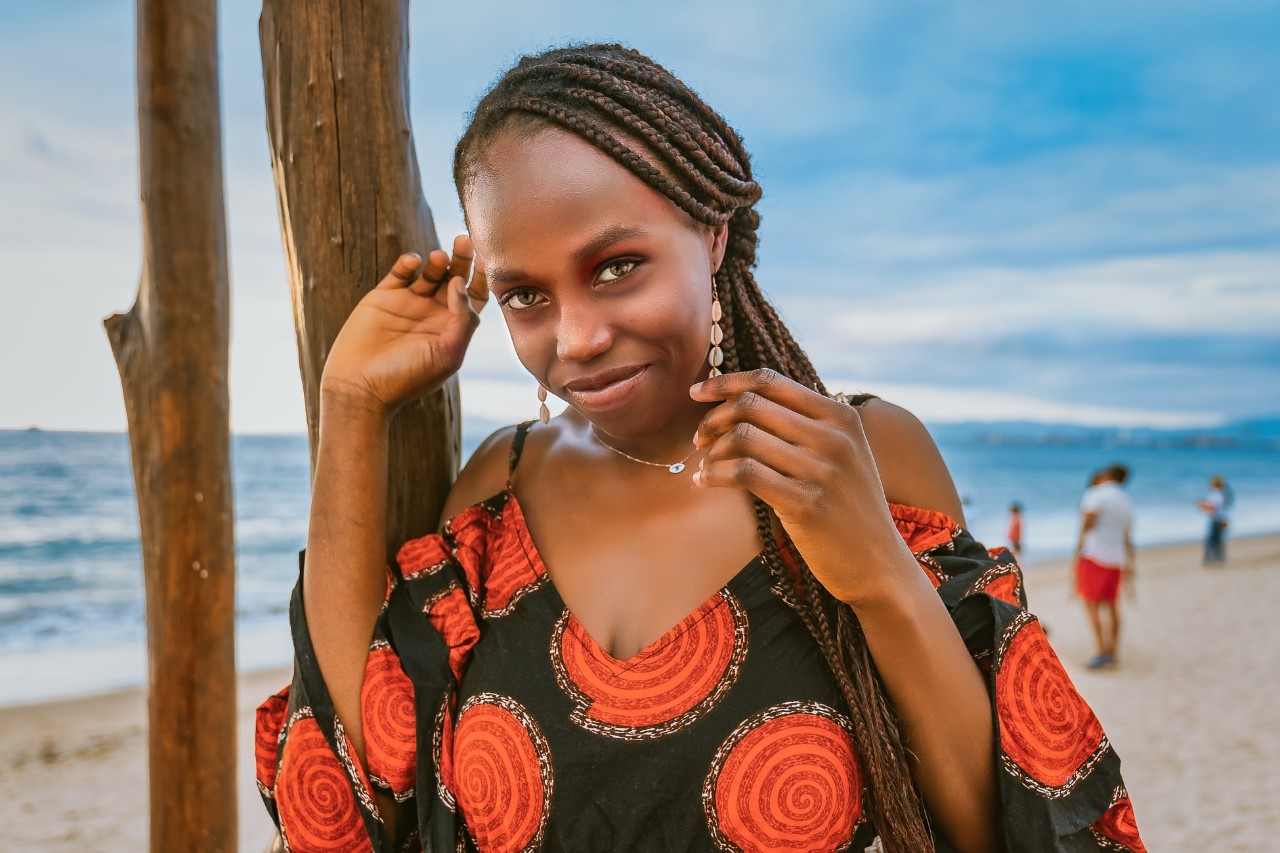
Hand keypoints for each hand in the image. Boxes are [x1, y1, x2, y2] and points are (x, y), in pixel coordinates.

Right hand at [320, 235, 487, 415]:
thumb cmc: (408, 378)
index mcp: (453, 329)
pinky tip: (414, 262)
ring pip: (430, 273)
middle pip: (455, 279)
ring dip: (438, 261)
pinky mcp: (383, 297)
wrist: (360, 387)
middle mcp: (434, 314)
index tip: (486, 261)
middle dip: (462, 260)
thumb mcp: (447, 354)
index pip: (474, 297)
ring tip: (439, 257)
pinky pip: (401, 273)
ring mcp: (409, 304)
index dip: (482, 278)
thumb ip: (462, 319)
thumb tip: (460, 282)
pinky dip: (408, 263)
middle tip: (465, 241)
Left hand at [690, 369, 917, 606]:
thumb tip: (740, 402)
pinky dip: (714, 474)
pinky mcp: (806, 503)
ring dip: (712, 450)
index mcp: (841, 416)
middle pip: (751, 405)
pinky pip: (744, 473)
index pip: (770, 381)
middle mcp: (834, 437)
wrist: (879, 565)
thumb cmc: (849, 509)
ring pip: (743, 436)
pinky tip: (704, 483)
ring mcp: (822, 469)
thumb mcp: (841, 456)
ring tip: (704, 465)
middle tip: (699, 438)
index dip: (726, 382)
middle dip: (713, 418)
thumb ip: (804, 426)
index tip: (697, 392)